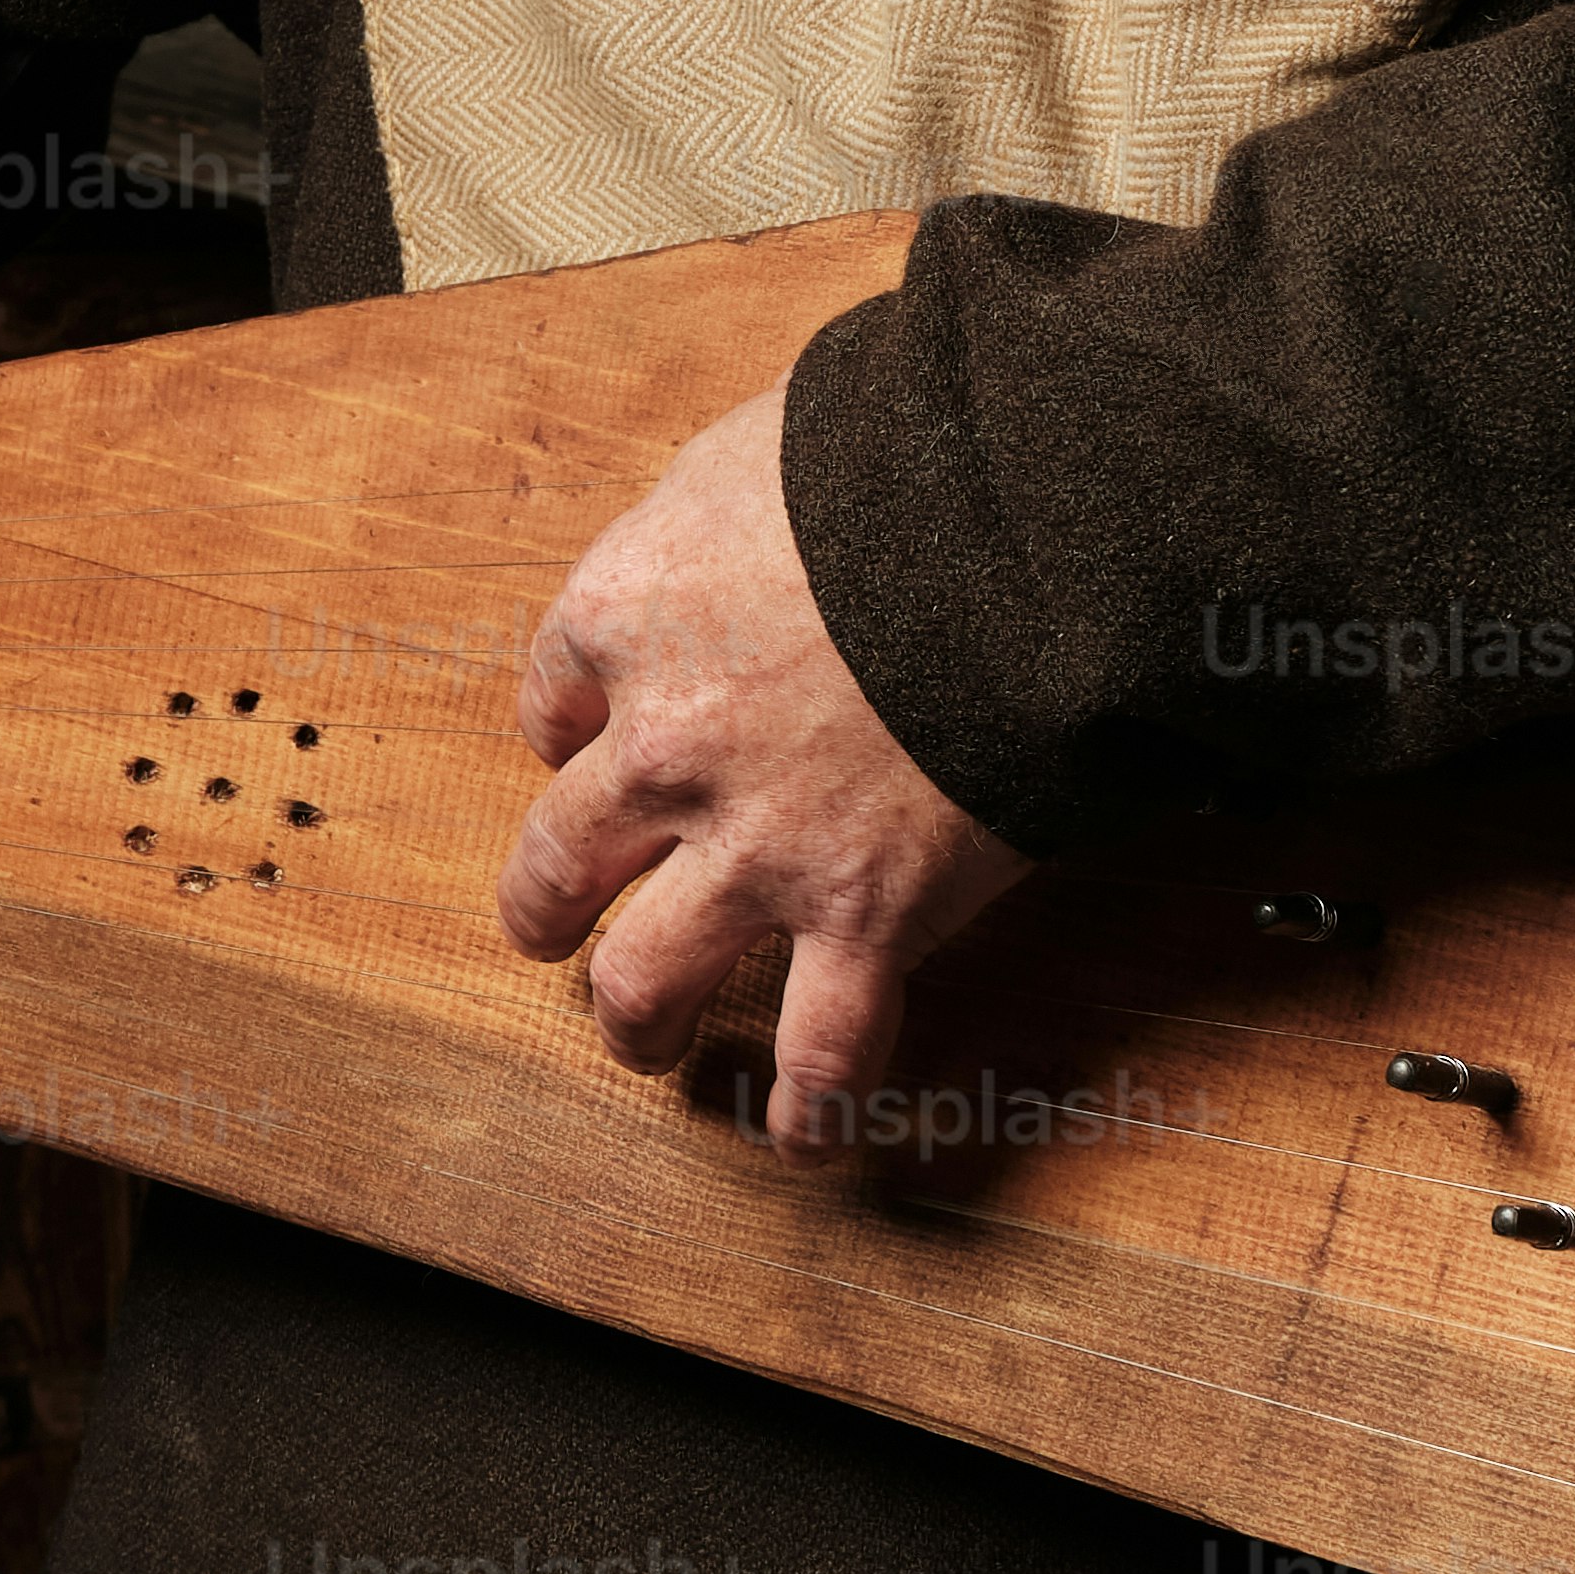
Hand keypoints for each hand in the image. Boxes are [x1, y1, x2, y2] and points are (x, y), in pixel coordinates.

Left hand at [496, 382, 1028, 1153]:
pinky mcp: (865, 916)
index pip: (552, 701)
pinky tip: (804, 1135)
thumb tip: (763, 496)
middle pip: (560, 862)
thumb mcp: (770, 438)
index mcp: (628, 617)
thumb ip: (735, 492)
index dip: (573, 732)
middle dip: (551, 908)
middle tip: (557, 928)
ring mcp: (757, 849)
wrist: (1022, 533)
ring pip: (643, 981)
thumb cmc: (909, 463)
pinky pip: (821, 1052)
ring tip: (649, 1040)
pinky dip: (811, 1109)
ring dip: (637, 1021)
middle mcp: (664, 748)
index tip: (594, 744)